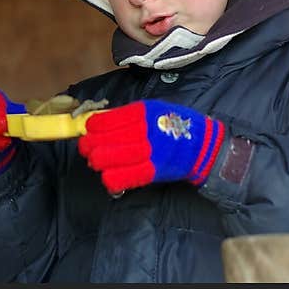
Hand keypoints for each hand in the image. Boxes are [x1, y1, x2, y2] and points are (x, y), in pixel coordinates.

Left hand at [78, 100, 224, 193]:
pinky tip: (107, 176)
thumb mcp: (153, 109)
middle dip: (89, 145)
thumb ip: (130, 114)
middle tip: (87, 148)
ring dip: (97, 161)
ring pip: (108, 160)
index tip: (88, 130)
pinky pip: (122, 178)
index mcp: (143, 113)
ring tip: (96, 161)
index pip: (107, 120)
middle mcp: (143, 132)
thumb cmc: (175, 123)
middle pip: (103, 141)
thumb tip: (102, 121)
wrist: (201, 145)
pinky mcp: (151, 172)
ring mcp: (147, 153)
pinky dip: (110, 179)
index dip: (93, 127)